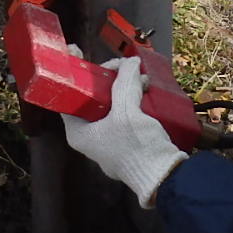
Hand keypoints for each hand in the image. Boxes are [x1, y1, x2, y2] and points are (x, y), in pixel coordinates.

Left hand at [60, 55, 187, 207]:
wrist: (163, 176)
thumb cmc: (137, 147)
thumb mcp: (127, 110)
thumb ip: (125, 83)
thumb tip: (130, 62)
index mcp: (79, 132)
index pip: (70, 96)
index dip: (76, 74)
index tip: (82, 56)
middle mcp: (90, 138)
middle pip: (92, 98)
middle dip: (107, 79)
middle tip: (120, 66)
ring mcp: (108, 142)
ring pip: (110, 105)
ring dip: (123, 88)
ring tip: (138, 75)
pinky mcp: (126, 143)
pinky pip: (124, 114)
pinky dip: (132, 100)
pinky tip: (144, 89)